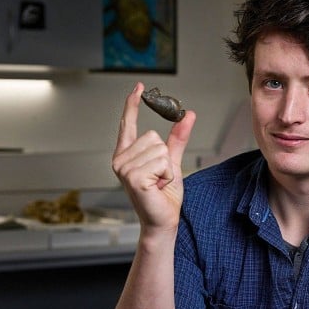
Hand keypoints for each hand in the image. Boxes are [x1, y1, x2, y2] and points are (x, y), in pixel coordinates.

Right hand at [111, 82, 195, 230]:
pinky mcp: (133, 177)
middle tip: (159, 178)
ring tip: (158, 183)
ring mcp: (124, 168)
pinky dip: (167, 175)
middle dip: (164, 157)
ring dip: (166, 168)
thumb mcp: (172, 162)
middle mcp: (120, 159)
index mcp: (126, 154)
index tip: (139, 87)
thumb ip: (177, 138)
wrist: (163, 221)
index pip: (128, 124)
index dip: (132, 105)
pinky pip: (162, 162)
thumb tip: (188, 115)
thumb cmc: (164, 195)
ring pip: (159, 149)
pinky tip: (158, 187)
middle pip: (153, 136)